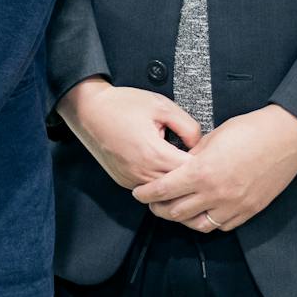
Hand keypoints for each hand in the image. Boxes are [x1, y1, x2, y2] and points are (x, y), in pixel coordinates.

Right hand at [58, 77, 200, 188]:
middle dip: (192, 177)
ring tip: (183, 166)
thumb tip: (199, 145)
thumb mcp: (163, 106)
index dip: (204, 164)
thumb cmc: (122, 105)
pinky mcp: (123, 181)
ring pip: (164, 192)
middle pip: (179, 187)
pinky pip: (148, 187)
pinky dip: (159, 181)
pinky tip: (164, 168)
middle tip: (200, 163)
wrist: (88, 109)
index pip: (191, 172)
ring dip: (175, 182)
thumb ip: (188, 126)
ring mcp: (130, 179)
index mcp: (154, 154)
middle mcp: (141, 172)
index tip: (209, 156)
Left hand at [131, 104, 296, 233]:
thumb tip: (178, 167)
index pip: (163, 190)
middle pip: (176, 212)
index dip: (146, 194)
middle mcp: (215, 193)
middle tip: (153, 203)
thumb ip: (191, 157)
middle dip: (159, 209)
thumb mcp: (211, 139)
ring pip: (198, 225)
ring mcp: (234, 205)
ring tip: (176, 210)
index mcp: (202, 172)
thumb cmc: (249, 131)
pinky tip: (202, 213)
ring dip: (182, 219)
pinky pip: (222, 225)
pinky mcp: (249, 211)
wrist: (286, 138)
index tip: (138, 193)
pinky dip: (208, 222)